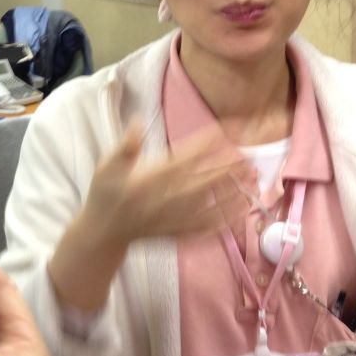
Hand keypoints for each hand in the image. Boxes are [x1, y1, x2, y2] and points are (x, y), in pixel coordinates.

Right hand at [48, 122, 251, 311]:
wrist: (103, 232)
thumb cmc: (105, 195)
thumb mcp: (106, 166)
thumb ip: (125, 146)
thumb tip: (138, 122)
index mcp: (149, 180)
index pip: (184, 158)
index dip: (205, 144)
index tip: (223, 131)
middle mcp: (165, 200)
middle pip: (204, 182)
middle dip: (228, 169)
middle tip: (248, 157)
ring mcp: (174, 219)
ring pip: (210, 206)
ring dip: (233, 193)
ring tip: (252, 180)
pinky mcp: (178, 233)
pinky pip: (207, 228)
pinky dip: (227, 220)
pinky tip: (242, 211)